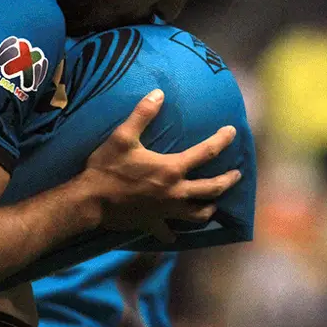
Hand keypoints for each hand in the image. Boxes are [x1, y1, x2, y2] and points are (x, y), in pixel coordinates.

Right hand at [79, 89, 240, 242]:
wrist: (89, 202)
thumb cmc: (106, 168)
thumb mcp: (123, 137)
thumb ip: (142, 114)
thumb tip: (158, 93)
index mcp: (171, 169)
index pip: (206, 153)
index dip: (222, 140)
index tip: (232, 132)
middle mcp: (175, 192)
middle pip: (212, 188)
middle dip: (228, 180)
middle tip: (237, 175)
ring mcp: (166, 212)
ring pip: (198, 214)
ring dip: (209, 208)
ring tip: (214, 203)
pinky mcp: (152, 224)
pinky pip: (168, 232)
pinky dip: (173, 233)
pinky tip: (174, 233)